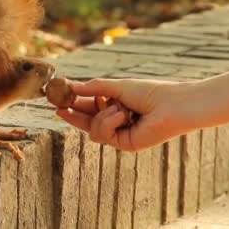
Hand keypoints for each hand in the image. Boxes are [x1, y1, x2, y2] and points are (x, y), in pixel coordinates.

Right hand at [56, 78, 197, 150]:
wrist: (171, 105)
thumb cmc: (149, 92)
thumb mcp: (117, 87)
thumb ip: (93, 88)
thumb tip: (71, 86)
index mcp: (114, 105)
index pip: (88, 107)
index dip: (73, 103)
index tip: (58, 97)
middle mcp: (116, 121)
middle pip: (86, 121)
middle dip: (73, 115)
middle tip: (58, 108)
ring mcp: (120, 134)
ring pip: (93, 130)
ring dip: (102, 117)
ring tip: (119, 109)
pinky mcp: (124, 144)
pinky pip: (104, 135)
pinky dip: (110, 122)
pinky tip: (123, 115)